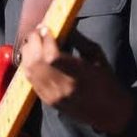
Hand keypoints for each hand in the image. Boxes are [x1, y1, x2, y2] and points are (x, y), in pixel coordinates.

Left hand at [15, 24, 133, 134]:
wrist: (108, 113)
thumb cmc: (106, 81)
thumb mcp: (97, 56)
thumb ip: (78, 39)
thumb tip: (61, 24)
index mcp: (80, 75)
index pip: (52, 56)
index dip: (46, 39)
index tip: (46, 27)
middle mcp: (63, 87)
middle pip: (36, 61)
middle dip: (34, 41)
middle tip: (38, 31)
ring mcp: (52, 96)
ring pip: (29, 70)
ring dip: (28, 52)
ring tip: (34, 41)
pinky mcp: (47, 101)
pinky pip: (30, 79)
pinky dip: (28, 64)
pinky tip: (33, 55)